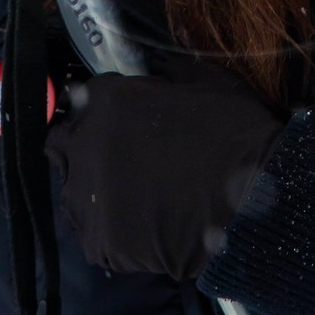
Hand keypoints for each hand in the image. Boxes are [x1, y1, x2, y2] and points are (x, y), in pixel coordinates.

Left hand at [45, 57, 285, 279]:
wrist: (253, 199)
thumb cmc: (233, 132)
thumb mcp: (202, 81)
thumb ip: (163, 75)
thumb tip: (152, 72)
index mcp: (106, 100)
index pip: (82, 99)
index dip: (103, 109)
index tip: (119, 119)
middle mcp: (84, 145)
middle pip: (61, 144)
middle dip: (82, 147)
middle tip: (118, 159)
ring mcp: (88, 198)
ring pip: (72, 193)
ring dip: (93, 192)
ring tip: (133, 199)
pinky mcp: (100, 243)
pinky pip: (95, 236)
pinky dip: (114, 233)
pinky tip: (144, 228)